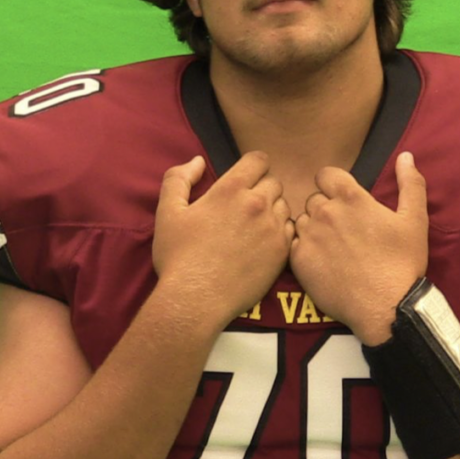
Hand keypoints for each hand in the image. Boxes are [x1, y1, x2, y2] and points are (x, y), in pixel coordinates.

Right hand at [153, 152, 293, 325]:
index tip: (246, 178)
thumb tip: (198, 162)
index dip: (253, 166)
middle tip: (245, 207)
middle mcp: (257, 204)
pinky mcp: (282, 252)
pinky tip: (263, 244)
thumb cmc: (178, 256)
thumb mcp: (168, 212)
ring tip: (254, 227)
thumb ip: (179, 179)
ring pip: (284, 206)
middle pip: (274, 182)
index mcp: (231, 189)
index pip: (259, 160)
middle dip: (262, 189)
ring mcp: (273, 228)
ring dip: (272, 211)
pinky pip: (291, 230)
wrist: (196, 298)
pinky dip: (280, 232)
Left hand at [289, 152, 427, 343]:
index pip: (325, 174)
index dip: (332, 184)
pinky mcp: (298, 260)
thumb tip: (406, 155)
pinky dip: (304, 250)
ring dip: (313, 229)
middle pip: (314, 199)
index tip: (341, 199)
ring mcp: (309, 236)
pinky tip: (321, 263)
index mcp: (350, 198)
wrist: (385, 306)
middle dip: (325, 209)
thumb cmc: (402, 262)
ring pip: (302, 221)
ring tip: (331, 248)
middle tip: (342, 230)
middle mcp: (325, 212)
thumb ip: (410, 183)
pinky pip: (293, 244)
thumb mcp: (415, 220)